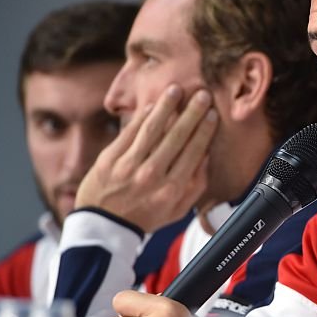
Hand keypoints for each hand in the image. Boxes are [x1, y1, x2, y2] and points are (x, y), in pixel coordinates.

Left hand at [75, 84, 216, 232]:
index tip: (212, 115)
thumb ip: (195, 185)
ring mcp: (128, 165)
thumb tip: (206, 156)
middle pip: (176, 137)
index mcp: (172, 189)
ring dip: (166, 106)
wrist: (104, 226)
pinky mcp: (109, 158)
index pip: (193, 152)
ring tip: (176, 89)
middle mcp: (151, 175)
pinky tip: (152, 104)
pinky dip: (142, 116)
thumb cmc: (145, 217)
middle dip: (192, 113)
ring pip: (152, 129)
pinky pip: (129, 131)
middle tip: (202, 95)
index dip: (204, 130)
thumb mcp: (178, 210)